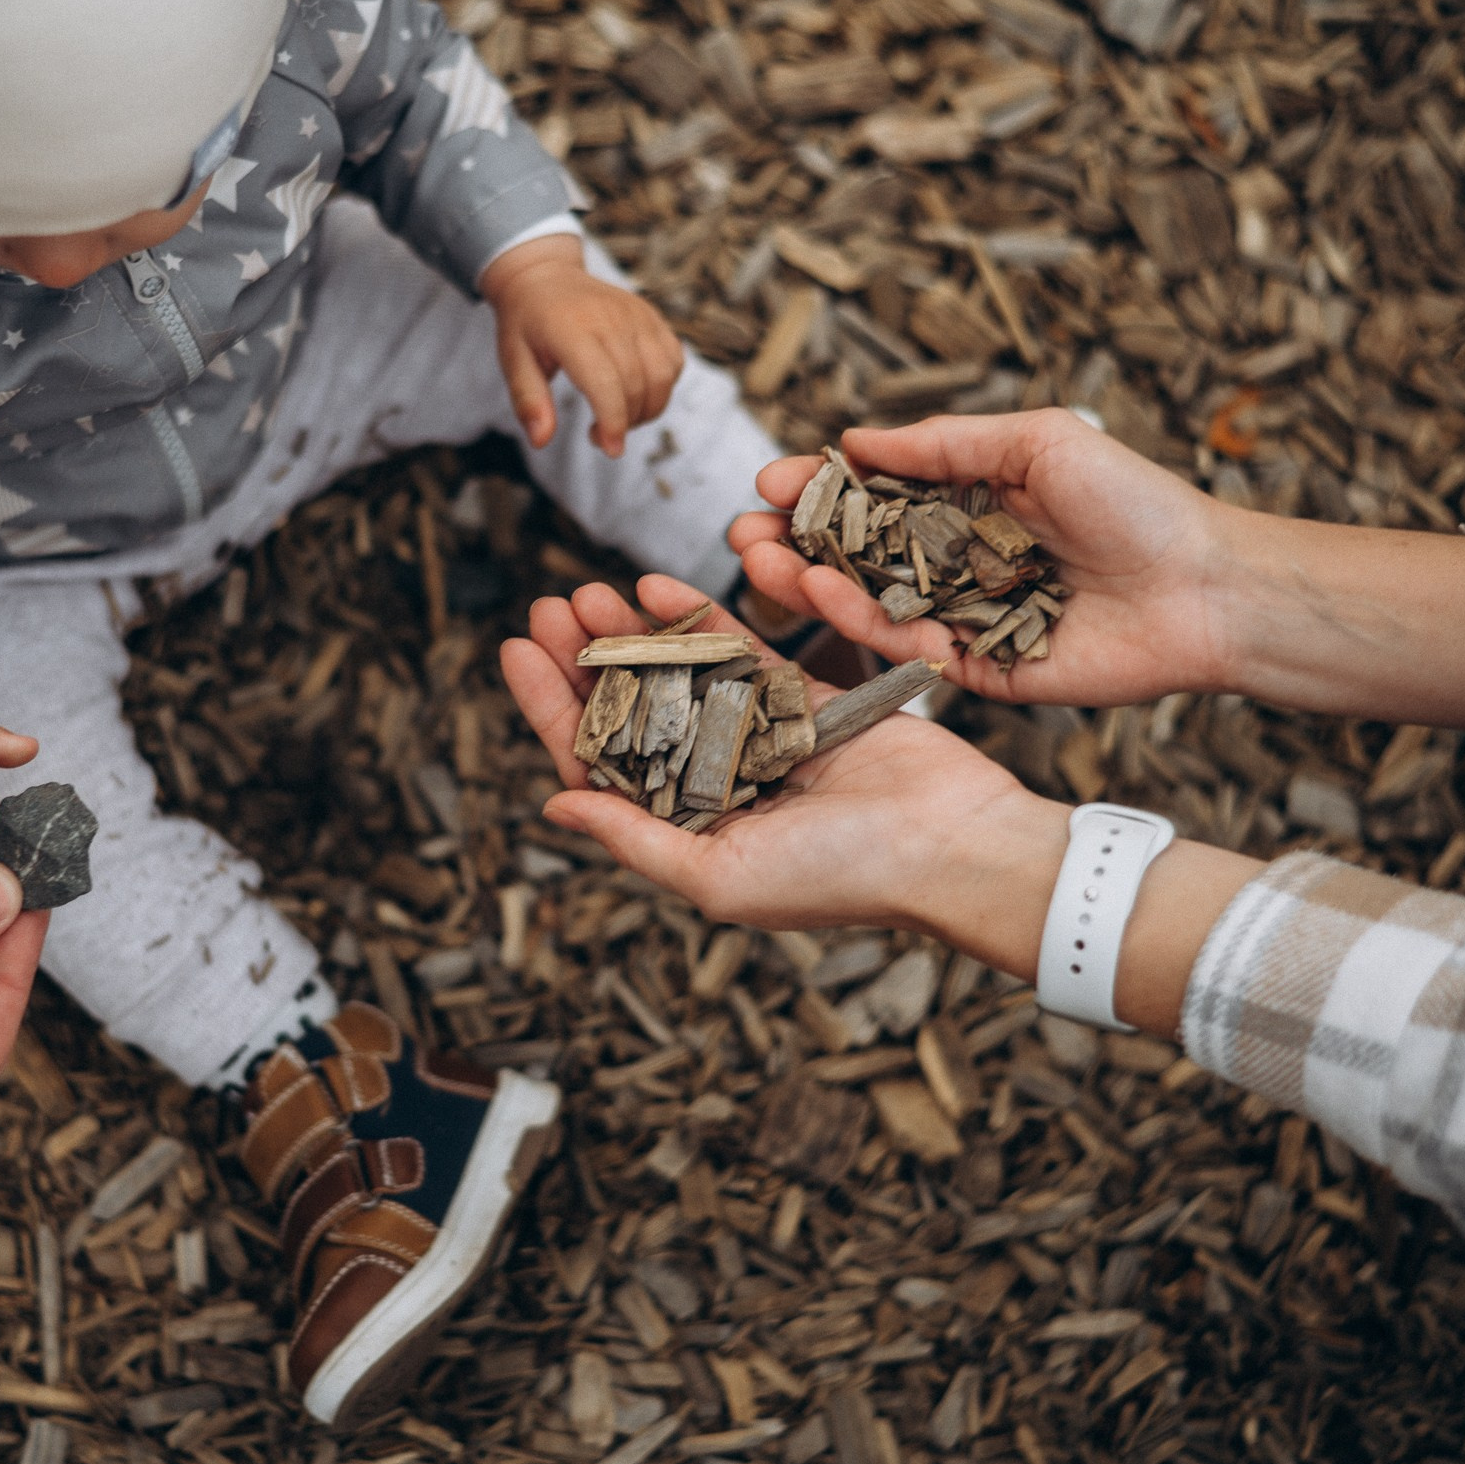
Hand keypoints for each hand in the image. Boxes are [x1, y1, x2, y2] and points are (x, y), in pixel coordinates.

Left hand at [480, 235, 684, 457]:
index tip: (609, 449)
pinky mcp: (651, 315)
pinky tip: (635, 392)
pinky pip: (673, 360)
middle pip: (636, 384)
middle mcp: (609, 317)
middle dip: (626, 423)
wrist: (545, 277)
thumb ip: (528, 400)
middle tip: (600, 435)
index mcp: (571, 328)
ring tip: (619, 417)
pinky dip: (662, 387)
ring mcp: (635, 314)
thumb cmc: (526, 325)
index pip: (605, 383)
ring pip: (662, 375)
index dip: (613, 422)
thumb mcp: (513, 361)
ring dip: (648, 409)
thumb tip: (541, 441)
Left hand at [499, 572, 1047, 934]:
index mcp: (686, 832)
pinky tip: (656, 586)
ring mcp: (758, 736)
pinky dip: (697, 619)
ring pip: (676, 672)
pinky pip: (738, 651)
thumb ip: (635, 840)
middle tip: (546, 604)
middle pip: (629, 709)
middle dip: (583, 658)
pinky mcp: (804, 698)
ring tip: (587, 589)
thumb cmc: (837, 877)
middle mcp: (714, 783)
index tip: (514, 649)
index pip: (598, 762)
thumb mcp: (717, 876)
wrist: (950, 843)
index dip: (552, 708)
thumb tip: (553, 801)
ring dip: (631, 631)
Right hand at [728, 409, 1236, 708]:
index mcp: (963, 506)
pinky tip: (836, 598)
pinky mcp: (975, 671)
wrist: (1202, 589)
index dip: (815, 493)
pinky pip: (907, 654)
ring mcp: (959, 620)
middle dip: (790, 546)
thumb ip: (944, 443)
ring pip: (865, 609)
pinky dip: (871, 629)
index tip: (767, 483)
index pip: (868, 501)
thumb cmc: (1135, 504)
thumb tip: (857, 441)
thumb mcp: (1036, 441)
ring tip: (769, 564)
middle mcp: (952, 565)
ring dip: (809, 587)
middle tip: (741, 534)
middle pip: (850, 559)